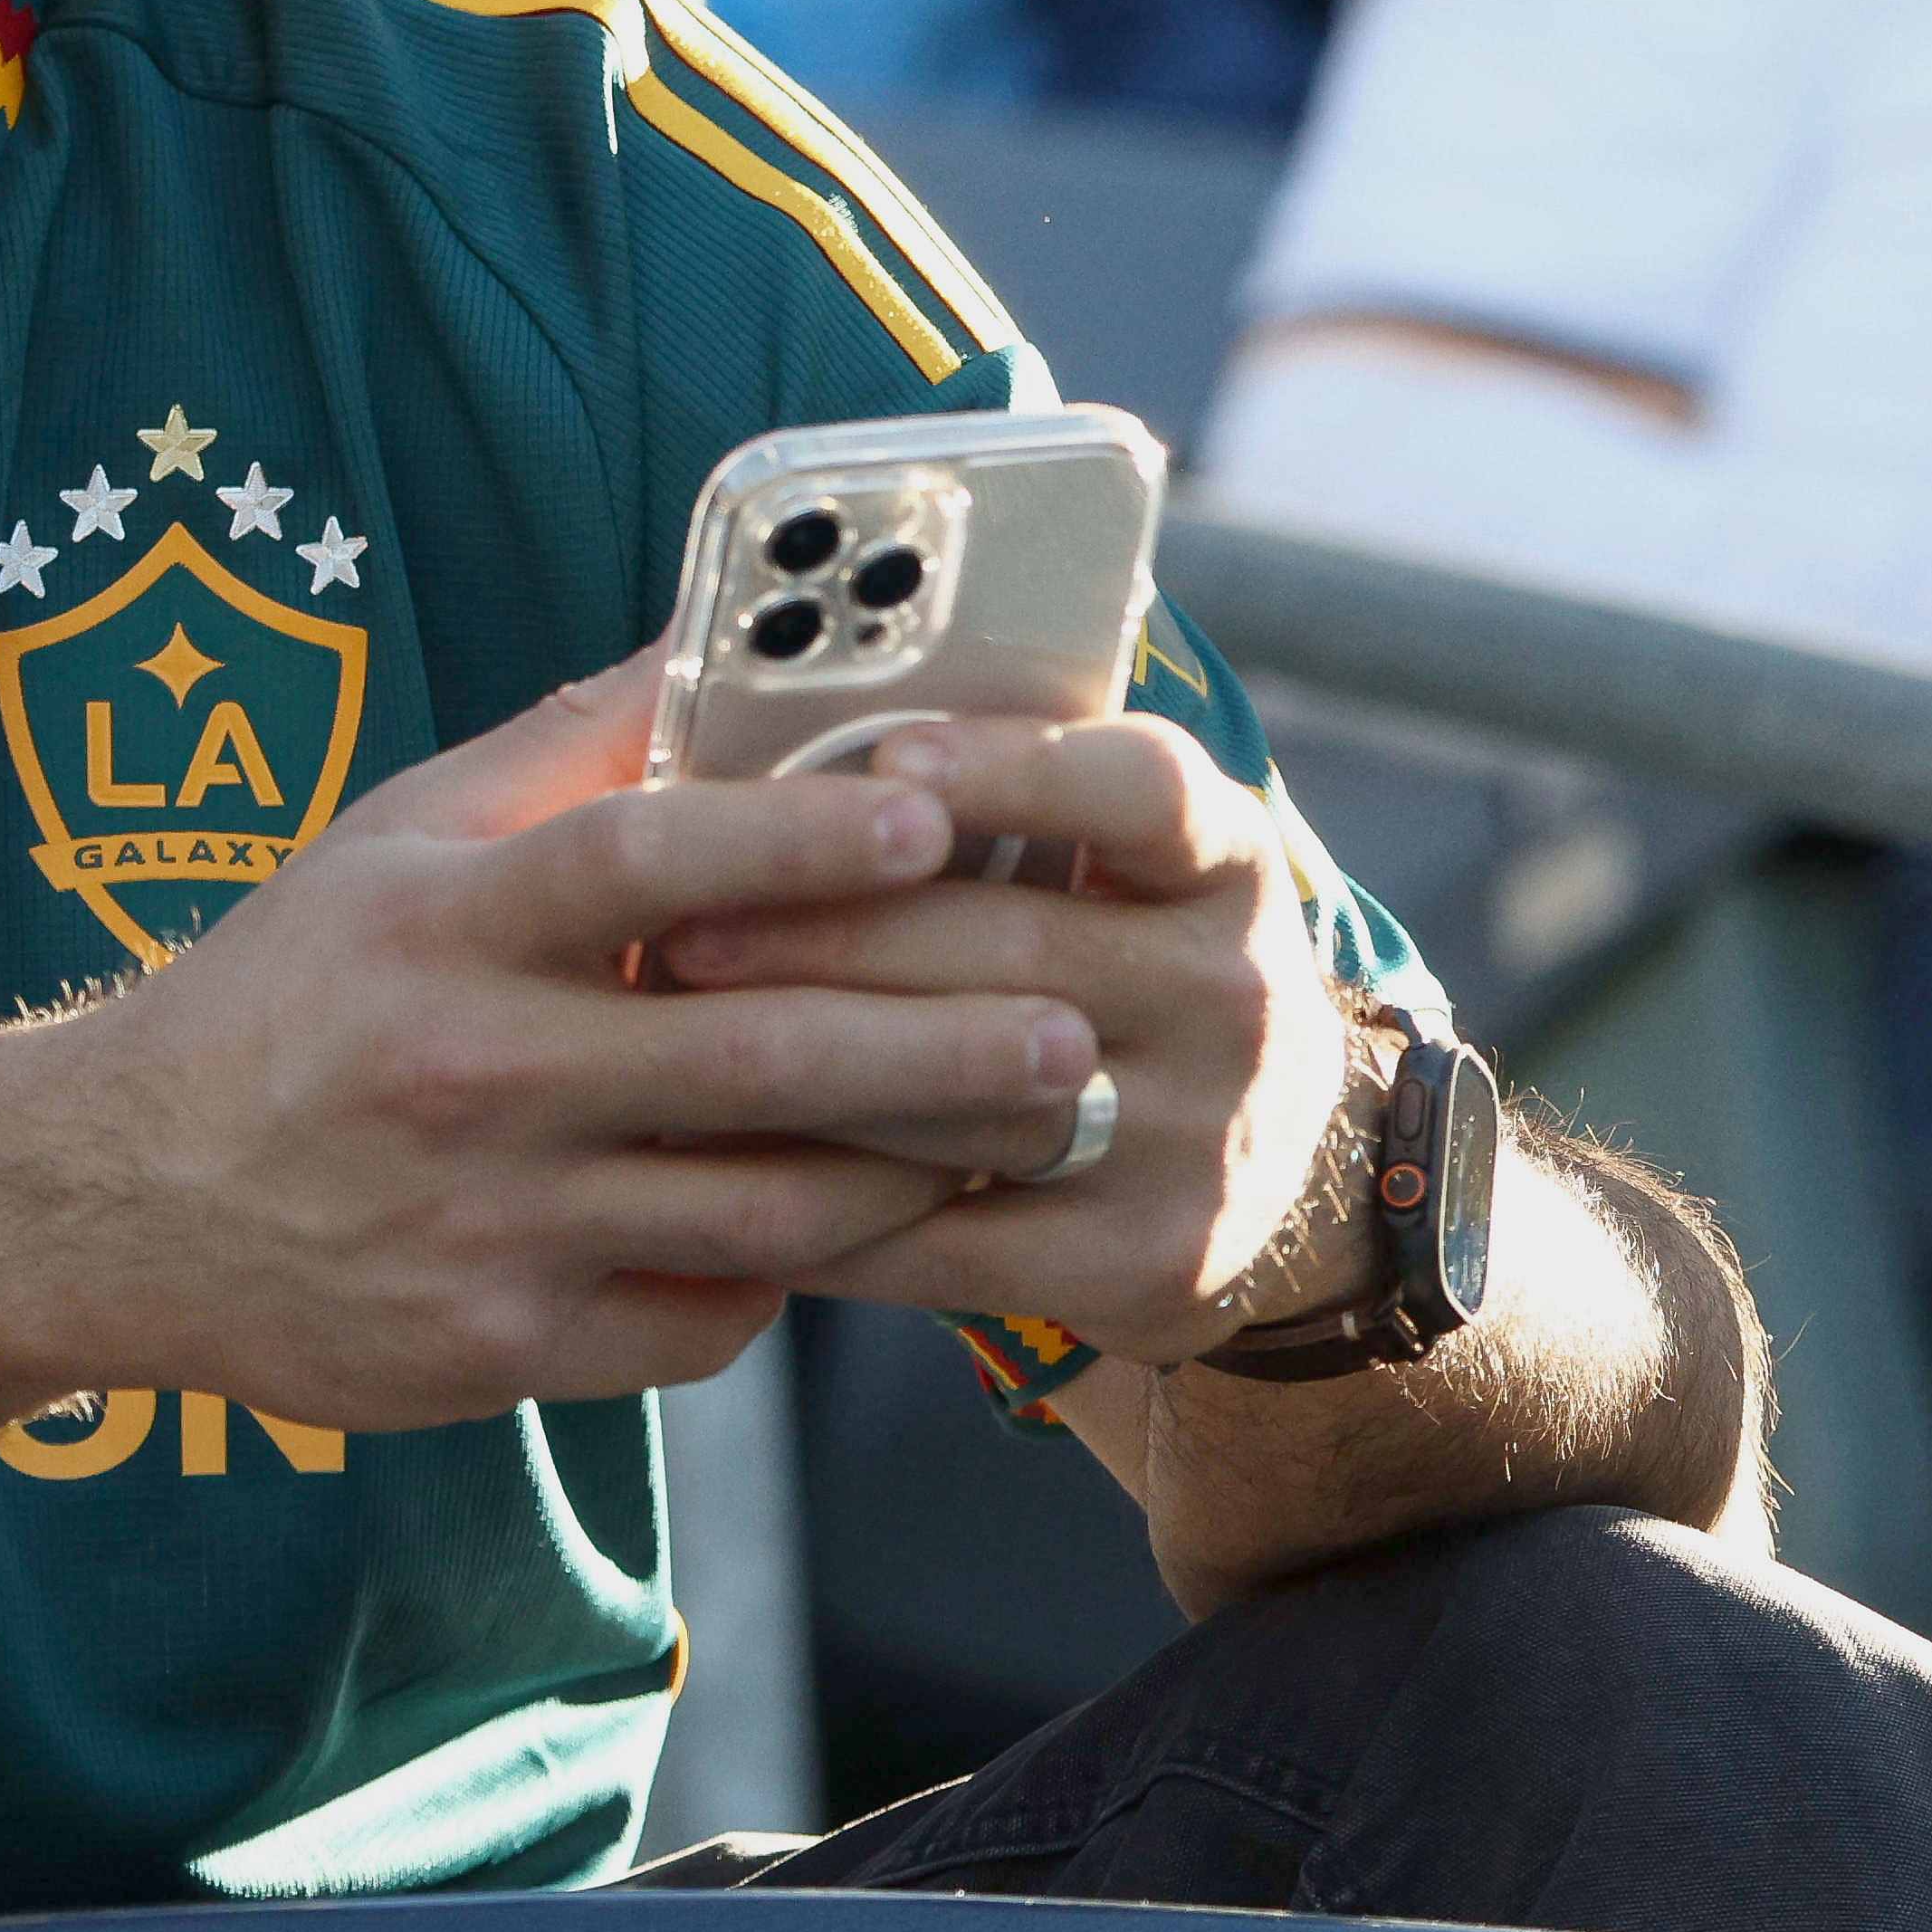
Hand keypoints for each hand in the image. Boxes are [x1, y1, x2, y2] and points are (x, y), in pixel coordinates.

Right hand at [5, 661, 1094, 1430]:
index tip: (930, 822)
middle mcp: (471, 1074)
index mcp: (443, 927)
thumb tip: (715, 637)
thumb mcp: (391, 842)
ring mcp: (493, 1224)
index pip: (641, 866)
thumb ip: (563, 754)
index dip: (795, 842)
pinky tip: (846, 1228)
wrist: (111, 1201)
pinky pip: (705, 1318)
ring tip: (1016, 1131)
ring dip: (911, 1175)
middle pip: (753, 1060)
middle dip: (939, 1048)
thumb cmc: (284, 995)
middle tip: (1072, 1030)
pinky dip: (788, 1274)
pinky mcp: (507, 1347)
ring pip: (765, 1211)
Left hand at [652, 713, 1357, 1364]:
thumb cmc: (1103, 945)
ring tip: (675, 1045)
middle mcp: (1233, 990)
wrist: (1256, 1148)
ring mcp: (1205, 1132)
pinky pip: (961, 1242)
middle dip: (828, 935)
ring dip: (813, 1075)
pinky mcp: (1152, 1257)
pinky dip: (832, 1211)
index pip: (1141, 790)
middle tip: (675, 927)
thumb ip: (977, 783)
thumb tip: (769, 674)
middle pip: (1018, 948)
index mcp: (1219, 858)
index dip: (1017, 771)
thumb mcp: (1097, 852)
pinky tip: (724, 1176)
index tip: (888, 760)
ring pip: (976, 1098)